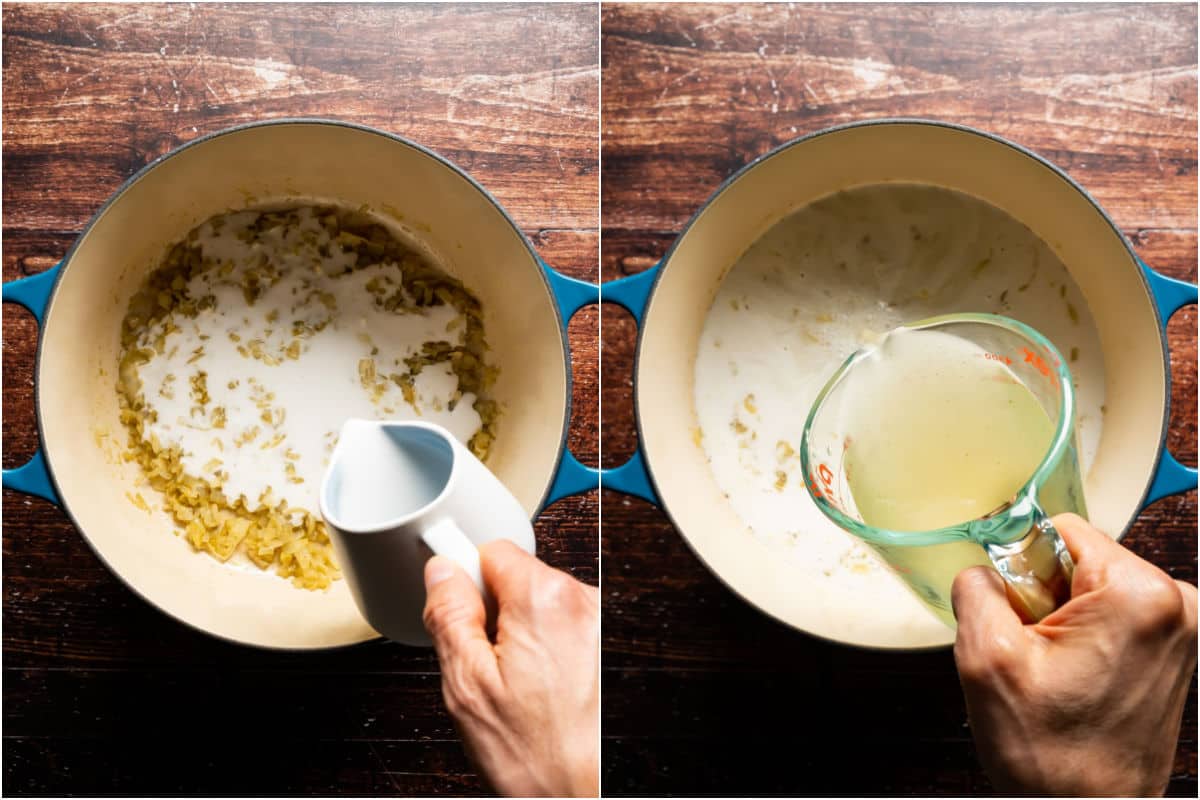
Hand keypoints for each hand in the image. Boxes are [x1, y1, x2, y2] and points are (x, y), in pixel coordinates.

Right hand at [422, 540, 598, 796]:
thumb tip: (442, 572)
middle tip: (488, 663)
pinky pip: (566, 626)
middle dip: (495, 611)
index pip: (491, 551)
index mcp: (543, 601)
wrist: (582, 791)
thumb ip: (450, 616)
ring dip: (524, 631)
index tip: (456, 602)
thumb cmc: (535, 754)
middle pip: (518, 577)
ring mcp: (601, 623)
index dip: (466, 580)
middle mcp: (582, 602)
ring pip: (541, 603)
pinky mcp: (609, 644)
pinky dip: (550, 647)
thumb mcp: (467, 685)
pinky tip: (543, 686)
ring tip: (520, 683)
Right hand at [952, 514, 1196, 795]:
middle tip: (1032, 653)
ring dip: (1059, 620)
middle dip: (1042, 596)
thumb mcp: (985, 658)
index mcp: (1137, 594)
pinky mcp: (1172, 651)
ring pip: (1089, 587)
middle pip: (1077, 558)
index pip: (1058, 530)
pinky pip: (1109, 615)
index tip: (1017, 614)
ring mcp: (1179, 630)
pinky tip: (1070, 679)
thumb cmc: (1053, 758)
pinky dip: (1082, 638)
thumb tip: (982, 566)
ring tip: (1052, 673)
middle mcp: (1174, 604)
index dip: (1021, 567)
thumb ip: (976, 587)